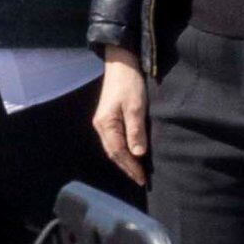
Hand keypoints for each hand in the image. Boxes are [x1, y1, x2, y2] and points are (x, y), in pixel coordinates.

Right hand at [92, 53, 148, 179]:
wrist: (121, 63)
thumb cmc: (129, 83)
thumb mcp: (136, 107)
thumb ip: (136, 130)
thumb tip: (138, 154)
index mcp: (106, 124)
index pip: (118, 152)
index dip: (131, 167)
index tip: (143, 178)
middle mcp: (101, 126)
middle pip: (113, 153)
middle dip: (127, 167)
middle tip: (141, 179)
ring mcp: (103, 122)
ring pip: (113, 148)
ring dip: (124, 160)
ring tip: (137, 171)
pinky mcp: (108, 118)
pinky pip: (114, 140)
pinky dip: (122, 151)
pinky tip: (131, 154)